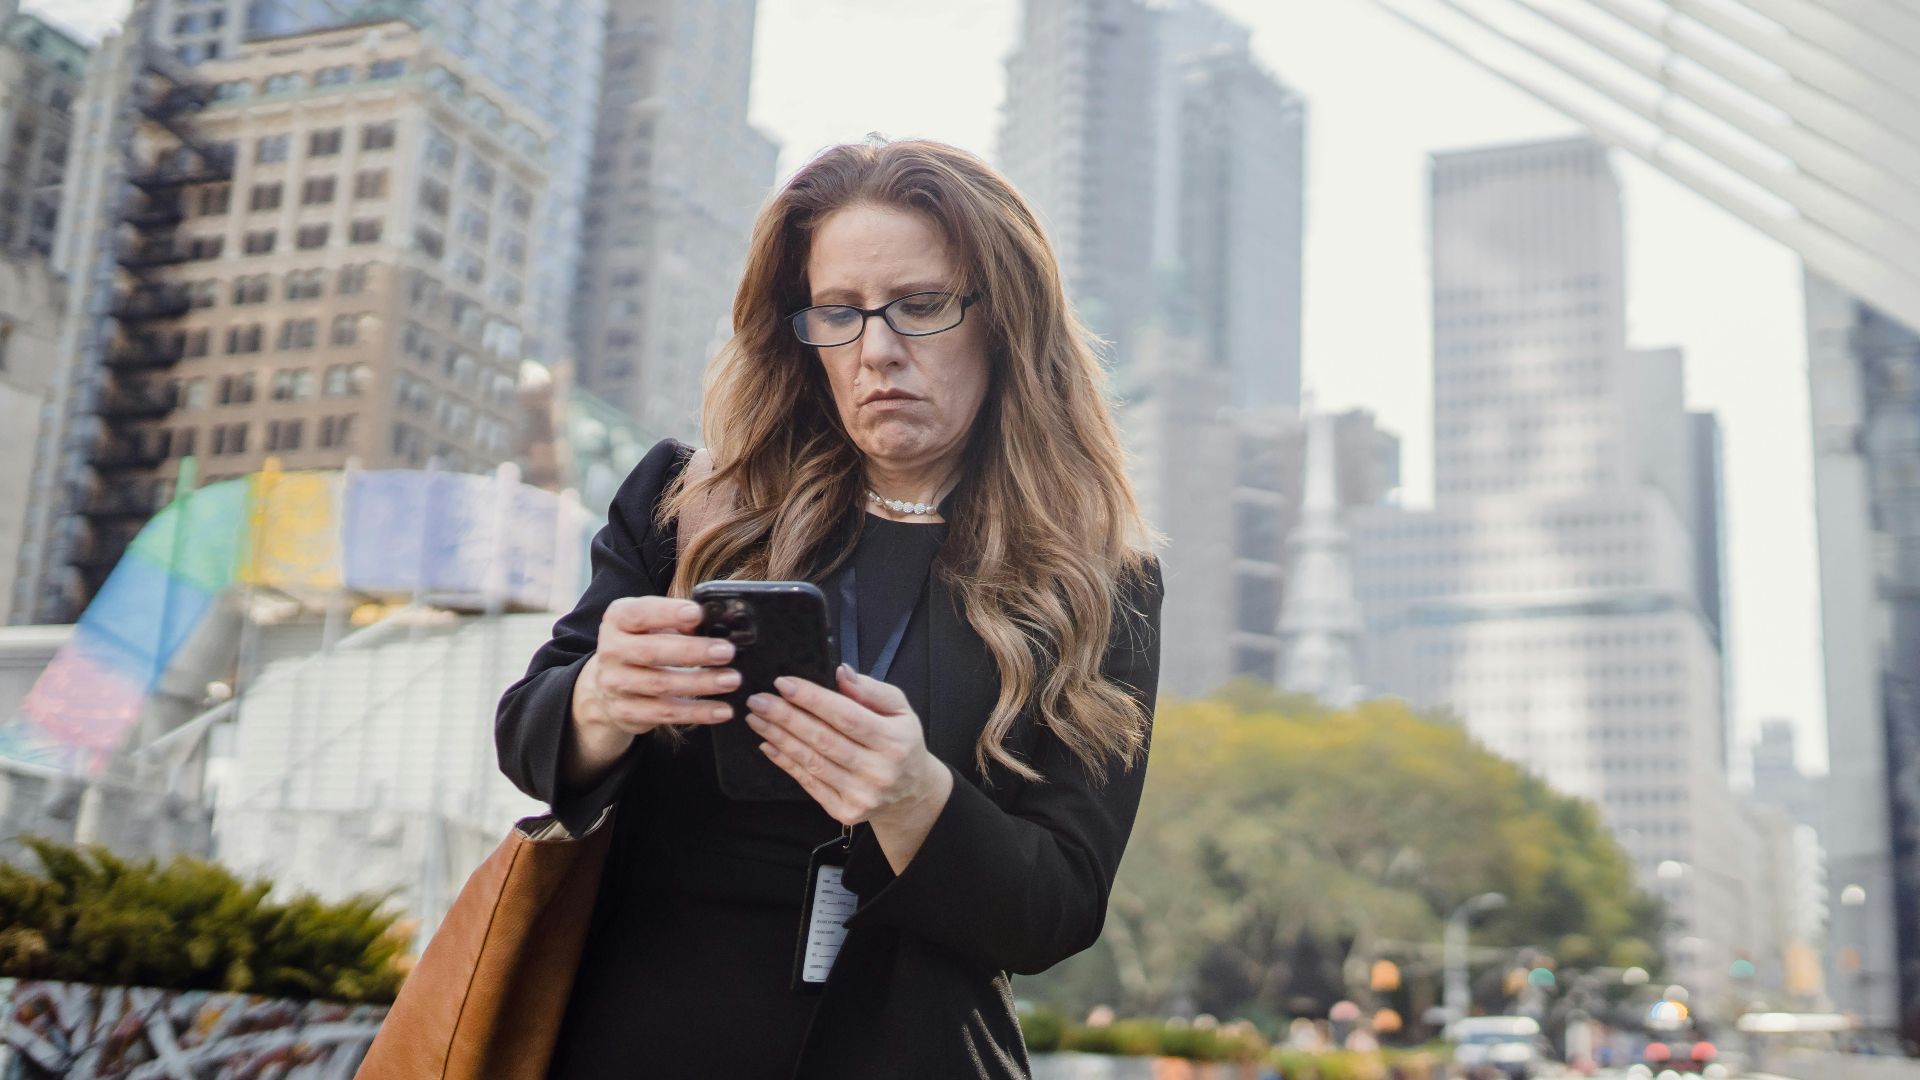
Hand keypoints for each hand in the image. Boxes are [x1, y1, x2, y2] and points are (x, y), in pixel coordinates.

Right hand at [564, 596, 737, 787]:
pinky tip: (722, 710)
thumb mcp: (653, 625)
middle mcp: (611, 651)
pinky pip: (666, 713)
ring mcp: (616, 684)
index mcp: (617, 621)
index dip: (667, 613)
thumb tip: (711, 625)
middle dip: (692, 652)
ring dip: (701, 683)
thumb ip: (678, 621)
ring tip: (731, 680)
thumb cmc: (643, 644)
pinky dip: (697, 712)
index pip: (638, 613)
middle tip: (726, 652)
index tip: (697, 614)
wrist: (610, 686)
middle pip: (651, 652)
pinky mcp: (627, 712)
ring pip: (661, 685)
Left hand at [744, 665, 950, 830]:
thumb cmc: (902, 744)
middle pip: (823, 740)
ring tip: (756, 719)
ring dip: (779, 738)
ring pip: (811, 762)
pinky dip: (785, 762)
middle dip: (785, 717)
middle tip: (758, 700)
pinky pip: (808, 783)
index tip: (783, 683)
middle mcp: (879, 771)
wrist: (912, 794)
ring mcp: (861, 795)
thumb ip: (872, 690)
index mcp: (894, 741)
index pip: (847, 717)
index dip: (812, 699)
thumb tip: (841, 673)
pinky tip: (768, 744)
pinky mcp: (846, 812)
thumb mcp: (901, 710)